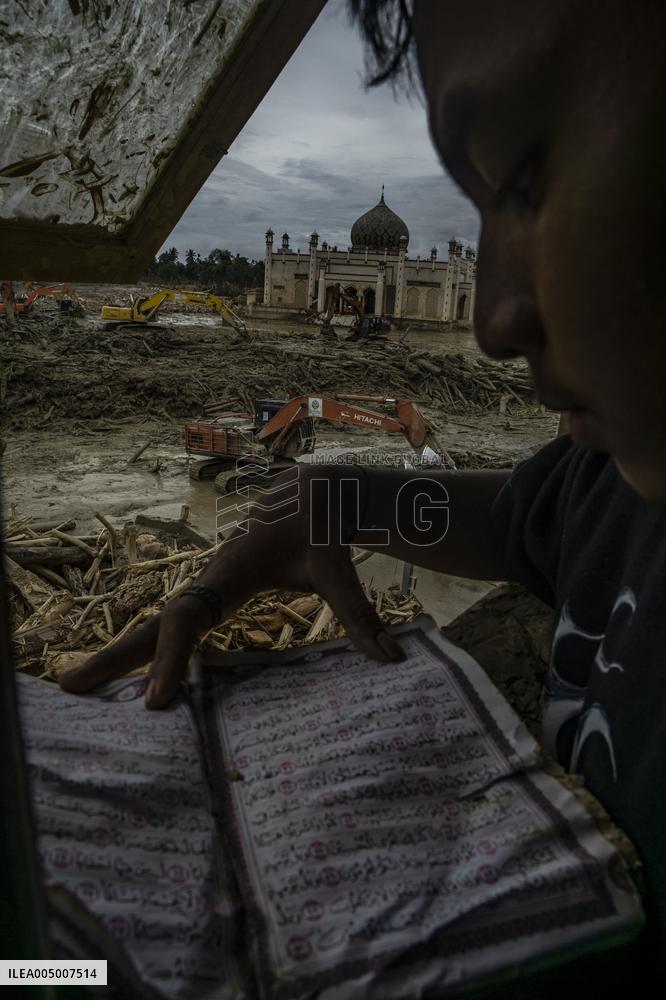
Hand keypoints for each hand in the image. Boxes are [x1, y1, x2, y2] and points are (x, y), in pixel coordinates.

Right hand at [59, 465, 403, 707]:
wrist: (313, 497)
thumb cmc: (324, 532)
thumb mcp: (340, 572)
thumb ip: (359, 614)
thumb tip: (390, 659)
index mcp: (230, 573)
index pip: (187, 619)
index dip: (167, 658)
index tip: (153, 703)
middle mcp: (209, 581)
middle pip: (153, 622)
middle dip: (111, 656)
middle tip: (66, 690)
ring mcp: (206, 588)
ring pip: (154, 624)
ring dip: (114, 654)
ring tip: (73, 688)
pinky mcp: (211, 596)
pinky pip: (171, 628)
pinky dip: (141, 650)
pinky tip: (125, 676)